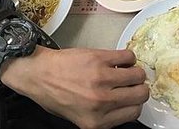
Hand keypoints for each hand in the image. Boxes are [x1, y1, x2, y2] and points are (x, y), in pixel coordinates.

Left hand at [0, 48, 148, 128]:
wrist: (37, 74)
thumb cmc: (54, 95)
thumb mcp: (79, 117)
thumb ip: (105, 116)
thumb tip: (127, 105)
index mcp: (96, 121)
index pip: (134, 112)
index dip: (135, 102)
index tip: (132, 95)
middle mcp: (101, 102)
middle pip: (141, 94)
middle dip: (139, 87)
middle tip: (132, 82)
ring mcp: (101, 79)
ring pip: (138, 74)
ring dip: (135, 71)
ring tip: (125, 70)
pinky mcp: (99, 59)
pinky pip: (128, 56)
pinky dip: (128, 57)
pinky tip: (118, 60)